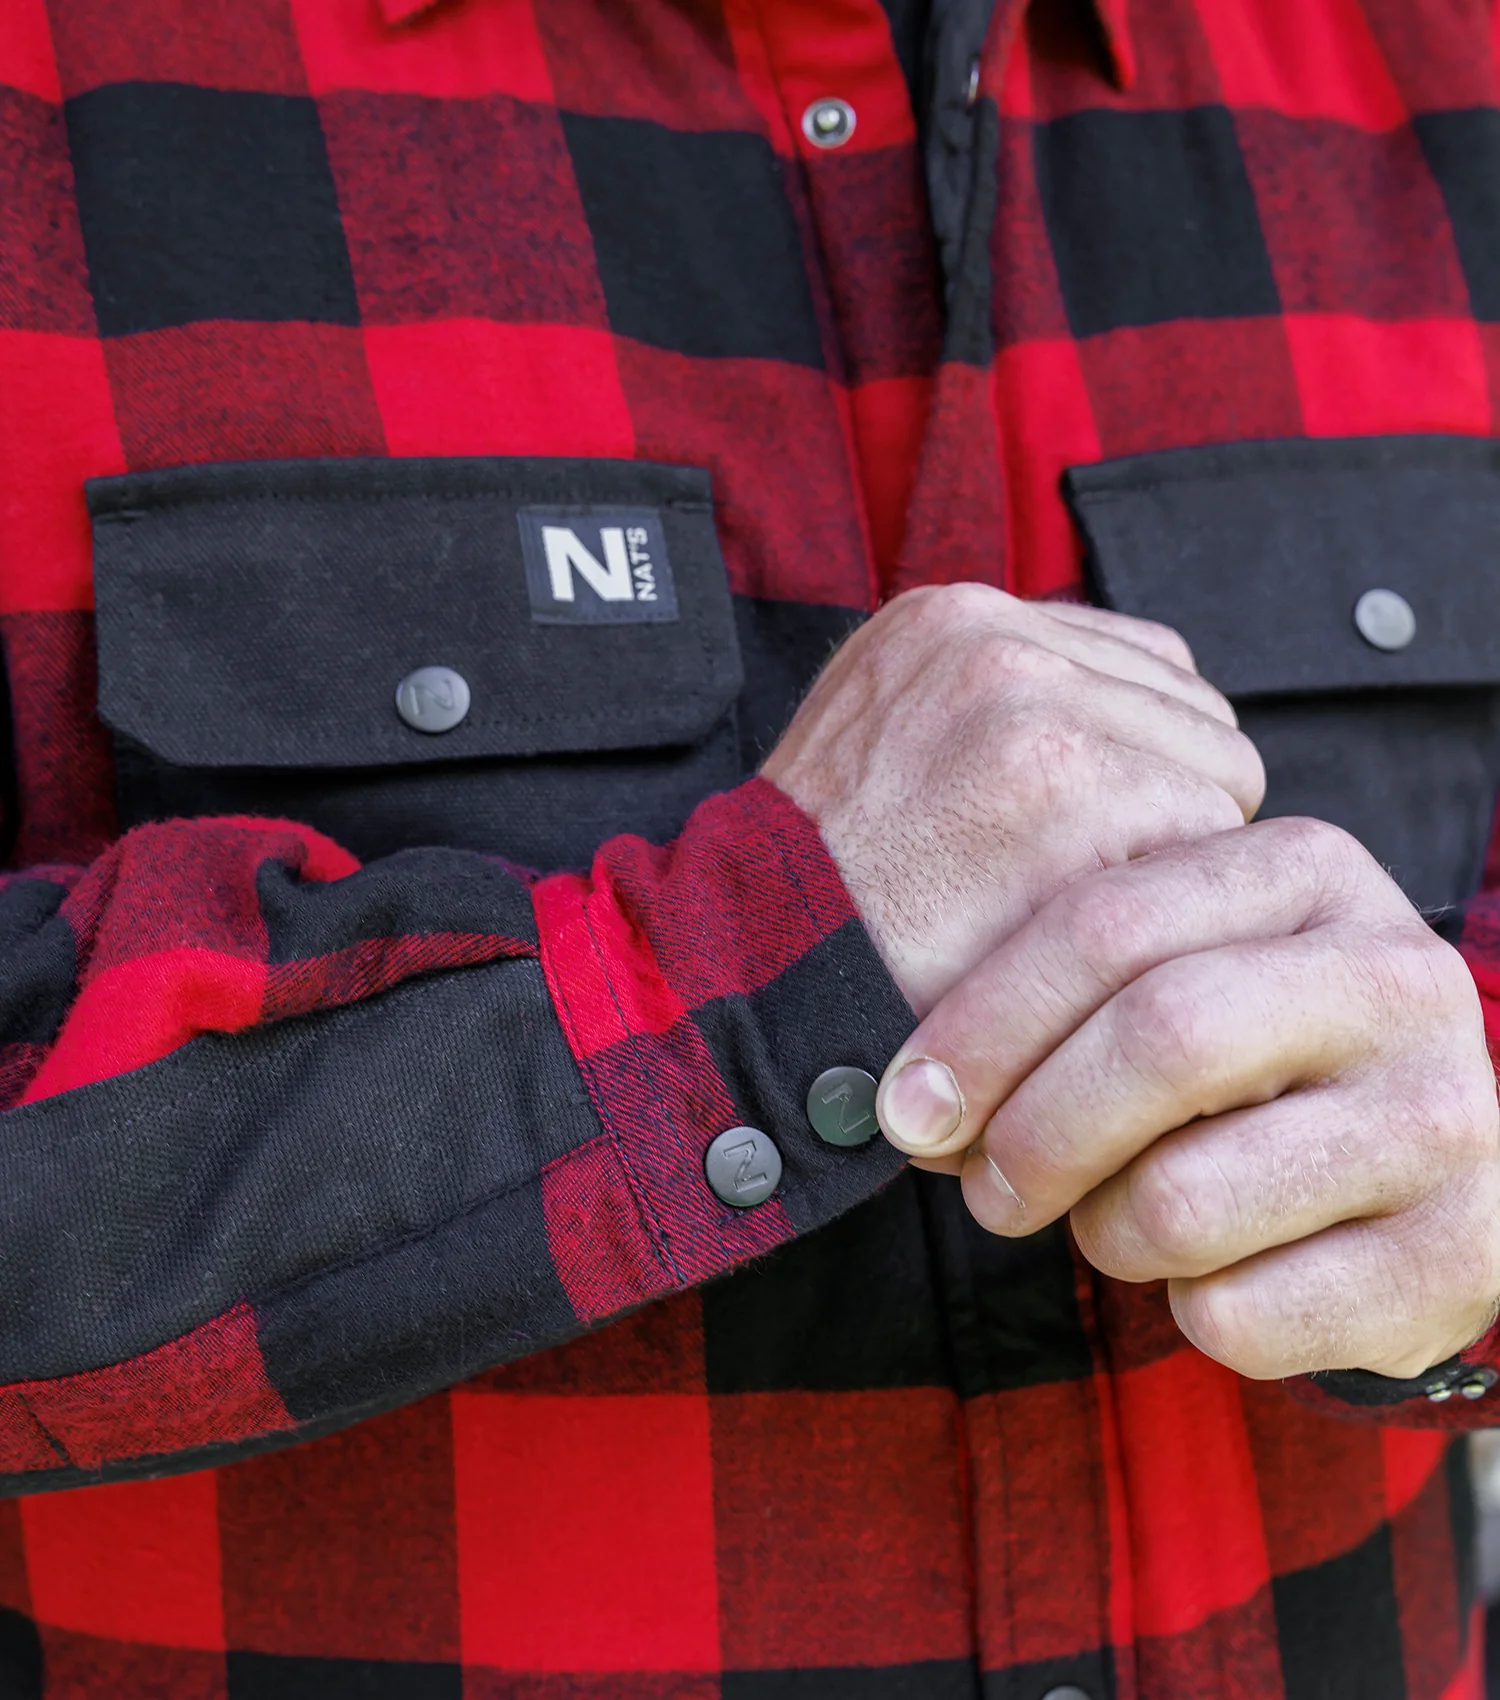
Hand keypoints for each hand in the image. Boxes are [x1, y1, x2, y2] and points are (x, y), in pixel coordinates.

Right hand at [763, 585, 1263, 1015]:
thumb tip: (1134, 703)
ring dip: (1173, 853)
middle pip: (1194, 713)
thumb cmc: (837, 882)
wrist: (761, 966)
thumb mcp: (885, 731)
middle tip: (1082, 880)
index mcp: (951, 618)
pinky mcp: (1072, 789)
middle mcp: (995, 639)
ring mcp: (1034, 706)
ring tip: (1076, 905)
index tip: (1081, 834)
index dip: (1136, 762)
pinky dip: (1169, 901)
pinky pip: (1208, 836)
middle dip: (1165, 803)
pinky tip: (1089, 933)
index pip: (1143, 664)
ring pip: (1218, 772)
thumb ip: (997, 696)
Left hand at [877, 818, 1499, 1379]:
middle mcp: (1397, 977)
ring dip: (1105, 1233)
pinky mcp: (1462, 1256)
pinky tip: (1214, 1275)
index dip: (983, 1024)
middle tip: (988, 1185)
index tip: (908, 1102)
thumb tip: (913, 1098)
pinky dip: (1187, 1311)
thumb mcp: (1174, 974)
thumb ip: (1065, 988)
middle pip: (1158, 1042)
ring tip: (1116, 1219)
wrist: (1418, 1168)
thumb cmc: (1245, 1062)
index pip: (1106, 923)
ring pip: (1183, 1200)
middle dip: (1035, 1134)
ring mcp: (1448, 1117)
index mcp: (1310, 872)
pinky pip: (1240, 1313)